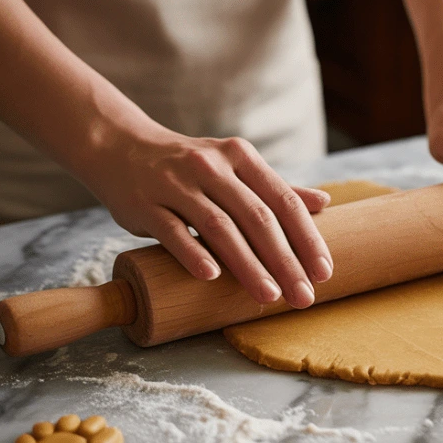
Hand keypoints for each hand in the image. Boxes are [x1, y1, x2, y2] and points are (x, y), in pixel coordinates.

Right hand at [80, 127, 333, 307]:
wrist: (119, 146)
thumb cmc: (188, 166)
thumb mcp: (233, 166)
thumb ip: (274, 187)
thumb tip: (324, 202)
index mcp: (240, 157)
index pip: (283, 200)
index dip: (306, 238)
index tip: (323, 273)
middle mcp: (211, 166)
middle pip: (256, 218)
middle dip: (284, 261)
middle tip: (303, 296)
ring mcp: (175, 184)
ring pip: (219, 227)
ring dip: (247, 264)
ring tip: (268, 296)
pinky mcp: (144, 204)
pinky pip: (172, 231)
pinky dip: (192, 253)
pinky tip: (211, 277)